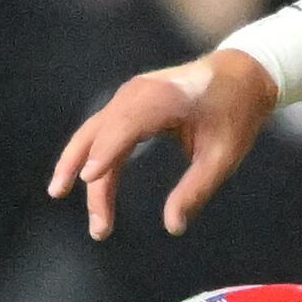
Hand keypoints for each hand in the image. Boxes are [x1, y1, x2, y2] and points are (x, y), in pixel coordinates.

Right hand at [48, 53, 278, 240]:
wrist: (240, 74)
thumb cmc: (235, 112)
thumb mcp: (224, 155)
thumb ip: (197, 189)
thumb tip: (173, 226)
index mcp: (163, 98)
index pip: (125, 126)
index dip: (106, 152)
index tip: (89, 178)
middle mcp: (137, 93)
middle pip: (102, 137)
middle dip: (95, 183)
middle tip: (99, 228)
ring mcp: (128, 95)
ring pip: (92, 132)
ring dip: (75, 165)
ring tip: (61, 197)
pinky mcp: (127, 103)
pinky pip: (100, 129)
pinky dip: (87, 153)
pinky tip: (80, 178)